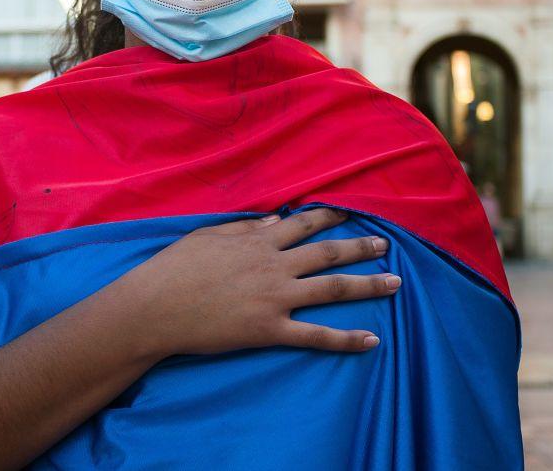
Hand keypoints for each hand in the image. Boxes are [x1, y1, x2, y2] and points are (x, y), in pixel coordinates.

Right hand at [126, 208, 399, 357]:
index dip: (329, 217)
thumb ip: (243, 228)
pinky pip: (316, 336)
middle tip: (385, 244)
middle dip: (359, 247)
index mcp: (257, 241)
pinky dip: (347, 339)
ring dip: (367, 285)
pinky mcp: (270, 330)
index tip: (350, 213)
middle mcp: (273, 266)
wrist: (157, 307)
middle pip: (327, 253)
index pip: (302, 224)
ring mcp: (275, 298)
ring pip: (332, 289)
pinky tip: (372, 340)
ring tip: (395, 283)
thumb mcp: (207, 236)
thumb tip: (272, 220)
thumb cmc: (175, 268)